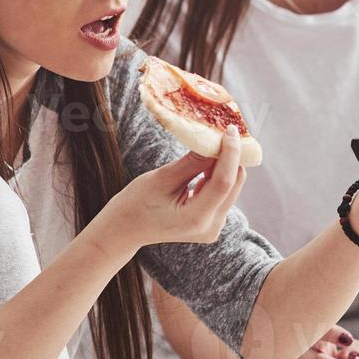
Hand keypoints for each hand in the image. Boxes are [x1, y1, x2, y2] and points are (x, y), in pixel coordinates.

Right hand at [109, 125, 246, 248]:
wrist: (125, 229)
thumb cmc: (137, 203)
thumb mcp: (163, 177)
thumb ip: (193, 162)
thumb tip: (216, 141)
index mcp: (196, 218)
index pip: (224, 182)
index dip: (231, 153)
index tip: (230, 129)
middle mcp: (211, 227)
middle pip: (233, 185)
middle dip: (232, 157)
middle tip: (223, 131)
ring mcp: (213, 228)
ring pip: (231, 188)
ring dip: (225, 166)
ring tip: (212, 145)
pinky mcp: (212, 223)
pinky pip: (223, 194)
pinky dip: (218, 176)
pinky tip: (206, 164)